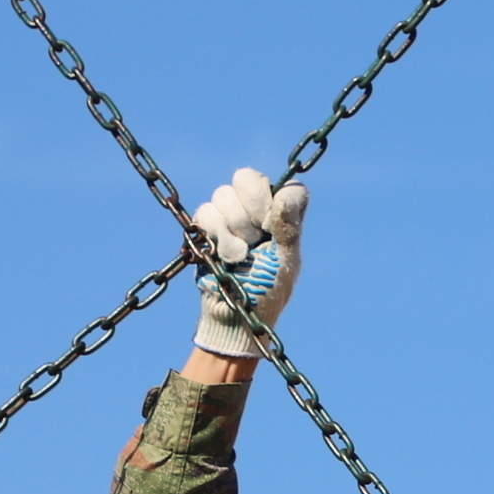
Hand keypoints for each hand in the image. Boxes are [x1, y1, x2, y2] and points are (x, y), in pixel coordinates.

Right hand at [190, 167, 305, 358]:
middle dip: (250, 210)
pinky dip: (216, 235)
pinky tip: (225, 257)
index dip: (275, 200)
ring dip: (232, 229)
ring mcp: (231, 215)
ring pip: (222, 194)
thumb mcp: (285, 263)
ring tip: (240, 256)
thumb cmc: (267, 293)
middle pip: (247, 178)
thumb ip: (288, 229)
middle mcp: (258, 209)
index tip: (272, 226)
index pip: (286, 185)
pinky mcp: (206, 226)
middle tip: (255, 238)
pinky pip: (205, 211)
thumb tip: (284, 197)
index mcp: (284, 215)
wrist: (234, 316)